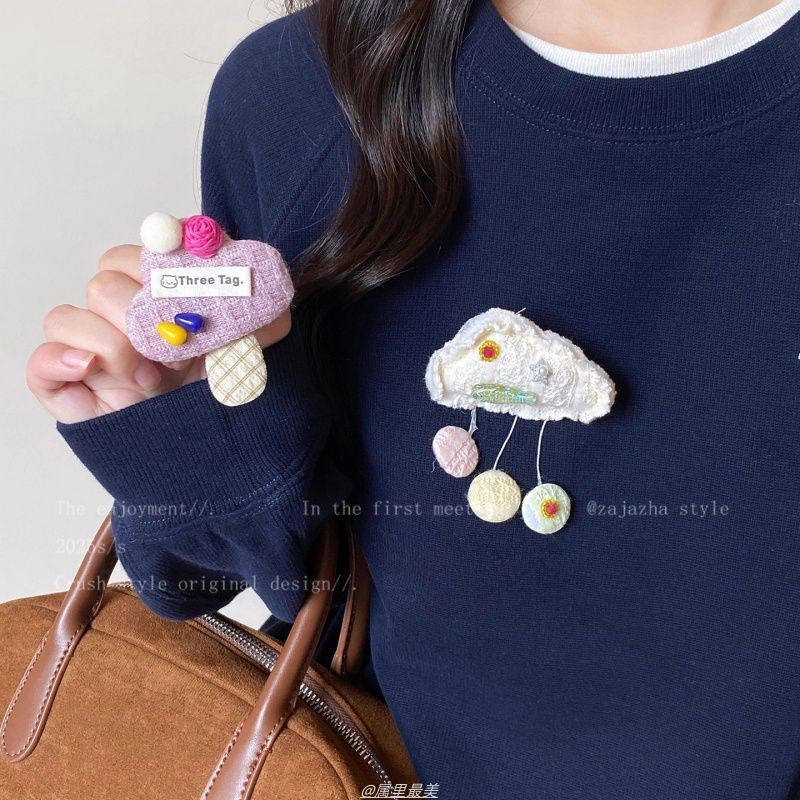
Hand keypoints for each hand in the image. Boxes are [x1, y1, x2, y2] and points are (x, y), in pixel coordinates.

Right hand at [27, 245, 290, 423]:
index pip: (144, 255)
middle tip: (173, 350)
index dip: (161, 264)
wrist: (202, 449)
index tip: (189, 287)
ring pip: (67, 316)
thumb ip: (265, 321)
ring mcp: (90, 349)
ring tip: (149, 379)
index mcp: (158, 298)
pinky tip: (88, 371)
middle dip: (139, 313)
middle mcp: (120, 316)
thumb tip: (270, 293)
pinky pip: (40, 362)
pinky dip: (59, 362)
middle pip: (105, 281)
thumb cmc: (216, 395)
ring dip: (111, 345)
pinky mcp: (67, 385)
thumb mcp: (253, 354)